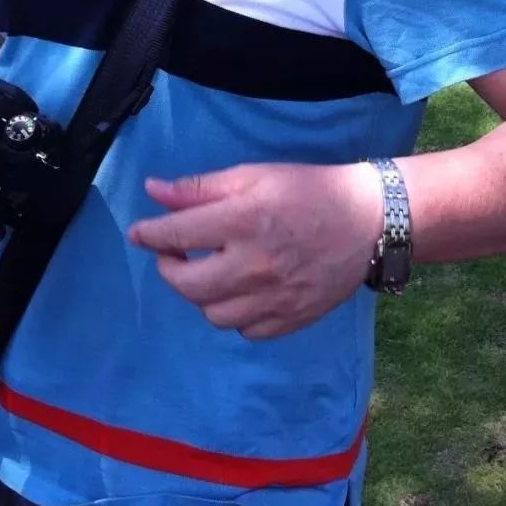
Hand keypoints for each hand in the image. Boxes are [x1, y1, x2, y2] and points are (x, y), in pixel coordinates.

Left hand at [128, 163, 383, 339]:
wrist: (367, 221)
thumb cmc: (307, 189)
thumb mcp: (254, 175)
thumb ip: (201, 187)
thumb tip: (153, 191)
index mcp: (243, 221)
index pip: (176, 235)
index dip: (150, 234)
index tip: (139, 232)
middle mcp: (254, 264)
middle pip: (188, 285)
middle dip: (169, 269)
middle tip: (173, 254)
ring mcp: (274, 298)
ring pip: (212, 313)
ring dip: (201, 292)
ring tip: (210, 270)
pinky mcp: (291, 319)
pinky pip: (245, 330)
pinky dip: (234, 312)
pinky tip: (241, 290)